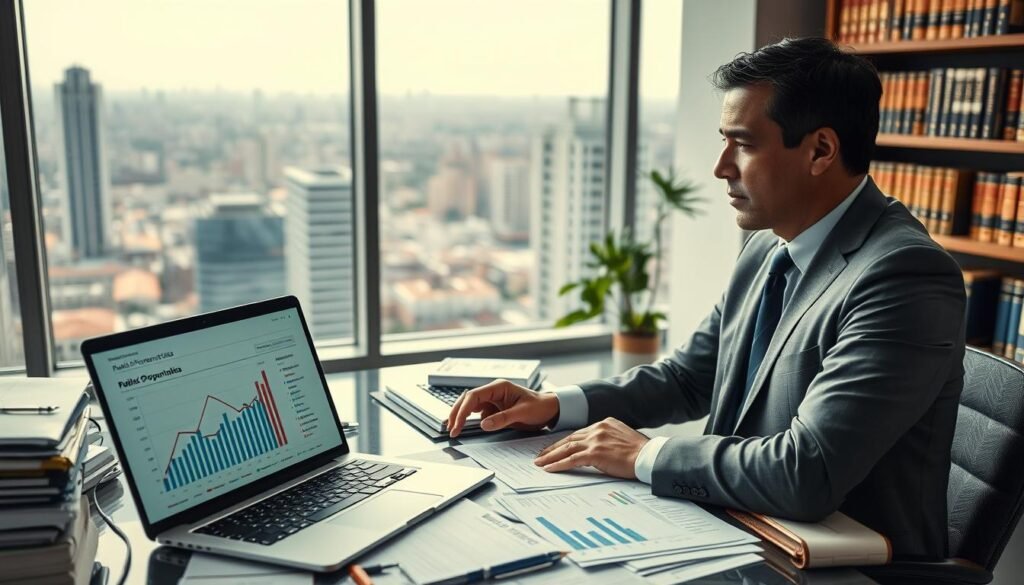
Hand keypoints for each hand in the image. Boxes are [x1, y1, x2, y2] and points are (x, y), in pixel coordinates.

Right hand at [446, 379, 559, 437]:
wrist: (550, 410)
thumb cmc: (539, 407)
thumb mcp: (522, 413)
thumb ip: (503, 419)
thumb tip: (483, 424)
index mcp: (499, 387)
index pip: (474, 396)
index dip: (463, 410)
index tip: (457, 424)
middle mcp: (493, 391)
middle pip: (468, 399)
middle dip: (457, 413)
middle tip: (450, 429)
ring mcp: (493, 399)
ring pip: (470, 406)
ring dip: (461, 416)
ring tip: (453, 429)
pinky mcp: (494, 408)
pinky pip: (478, 413)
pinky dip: (469, 420)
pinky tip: (463, 427)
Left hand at [533, 418, 648, 478]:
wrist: (649, 456)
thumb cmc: (640, 451)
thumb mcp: (622, 437)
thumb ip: (608, 439)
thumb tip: (600, 449)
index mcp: (604, 423)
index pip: (579, 433)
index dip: (565, 441)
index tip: (556, 447)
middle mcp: (598, 428)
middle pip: (570, 438)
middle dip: (553, 448)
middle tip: (541, 455)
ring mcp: (595, 440)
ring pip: (567, 448)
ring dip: (551, 456)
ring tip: (540, 463)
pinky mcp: (595, 453)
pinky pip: (571, 459)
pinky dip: (559, 464)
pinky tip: (550, 469)